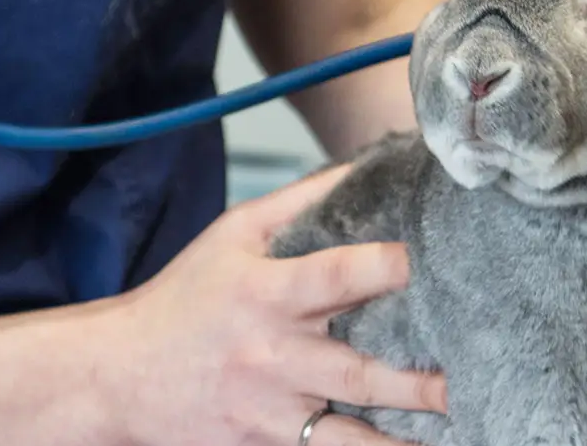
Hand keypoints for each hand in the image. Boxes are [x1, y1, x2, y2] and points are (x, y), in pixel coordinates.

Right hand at [95, 164, 446, 444]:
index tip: (427, 261)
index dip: (386, 266)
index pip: (336, 276)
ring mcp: (271, 409)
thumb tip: (359, 168)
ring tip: (457, 432)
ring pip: (349, 434)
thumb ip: (297, 202)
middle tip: (465, 380)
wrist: (120, 374)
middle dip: (418, 382)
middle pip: (360, 372)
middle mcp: (274, 354)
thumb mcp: (231, 235)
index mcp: (266, 292)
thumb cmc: (185, 297)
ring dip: (403, 439)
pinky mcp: (265, 445)